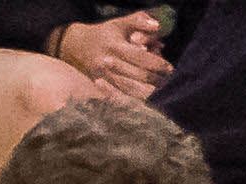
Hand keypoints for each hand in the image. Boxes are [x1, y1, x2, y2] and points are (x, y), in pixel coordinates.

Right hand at [53, 11, 169, 96]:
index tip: (170, 68)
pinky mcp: (102, 88)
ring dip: (148, 92)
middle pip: (137, 75)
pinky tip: (147, 100)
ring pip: (131, 89)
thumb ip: (138, 21)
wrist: (75, 46)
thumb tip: (157, 26)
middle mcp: (108, 63)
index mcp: (114, 46)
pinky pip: (121, 98)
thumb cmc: (104, 35)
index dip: (157, 63)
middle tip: (168, 80)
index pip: (140, 57)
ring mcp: (104, 77)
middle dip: (155, 79)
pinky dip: (136, 100)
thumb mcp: (119, 24)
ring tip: (161, 90)